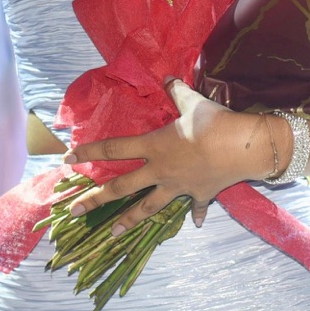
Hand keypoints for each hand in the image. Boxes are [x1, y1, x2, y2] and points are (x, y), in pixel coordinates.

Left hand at [63, 80, 278, 230]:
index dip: (88, 152)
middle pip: (121, 187)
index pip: (113, 149)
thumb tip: (167, 78)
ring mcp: (177, 186)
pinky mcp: (199, 194)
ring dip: (129, 220)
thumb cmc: (213, 123)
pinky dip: (196, 214)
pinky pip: (195, 207)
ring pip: (147, 207)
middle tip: (74, 212)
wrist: (243, 147)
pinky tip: (196, 224)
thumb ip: (176, 92)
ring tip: (112, 233)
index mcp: (153, 146)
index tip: (67, 160)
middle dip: (94, 199)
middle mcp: (159, 170)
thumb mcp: (192, 102)